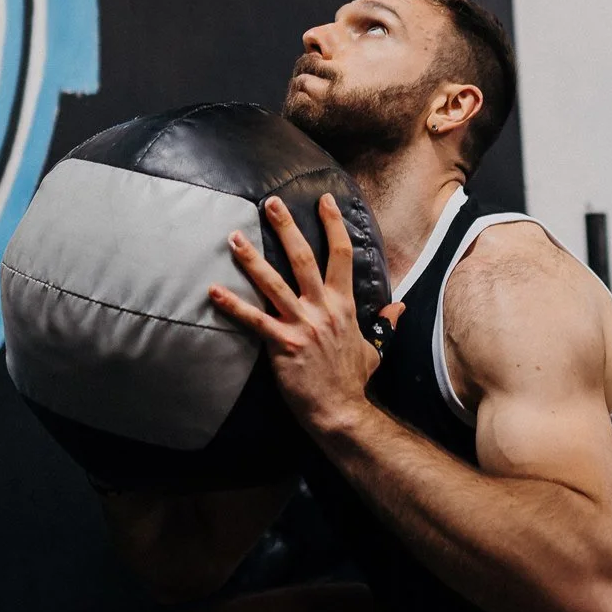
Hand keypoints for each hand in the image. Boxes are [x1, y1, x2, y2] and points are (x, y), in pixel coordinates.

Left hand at [208, 193, 404, 435]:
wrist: (341, 411)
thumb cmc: (353, 380)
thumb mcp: (374, 348)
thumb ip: (384, 325)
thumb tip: (397, 308)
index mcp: (344, 305)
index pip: (341, 255)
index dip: (333, 224)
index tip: (325, 200)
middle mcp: (323, 308)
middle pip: (303, 258)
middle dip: (286, 227)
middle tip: (270, 203)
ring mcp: (302, 324)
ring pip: (273, 283)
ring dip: (251, 259)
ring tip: (233, 237)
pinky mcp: (283, 344)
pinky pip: (254, 320)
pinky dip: (232, 305)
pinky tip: (214, 290)